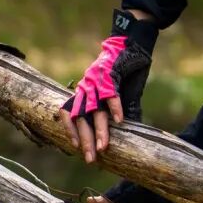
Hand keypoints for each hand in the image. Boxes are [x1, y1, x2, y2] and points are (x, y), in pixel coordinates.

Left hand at [59, 11, 157, 164]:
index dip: (71, 131)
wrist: (133, 42)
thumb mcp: (122, 94)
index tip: (75, 149)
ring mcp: (97, 80)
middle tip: (90, 159)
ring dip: (99, 129)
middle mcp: (87, 86)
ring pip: (94, 109)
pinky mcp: (110, 72)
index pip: (70, 113)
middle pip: (81, 117)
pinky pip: (110, 93)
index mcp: (85, 92)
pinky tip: (120, 122)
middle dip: (85, 139)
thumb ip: (120, 111)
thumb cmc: (127, 69)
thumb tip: (124, 131)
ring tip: (104, 146)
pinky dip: (115, 107)